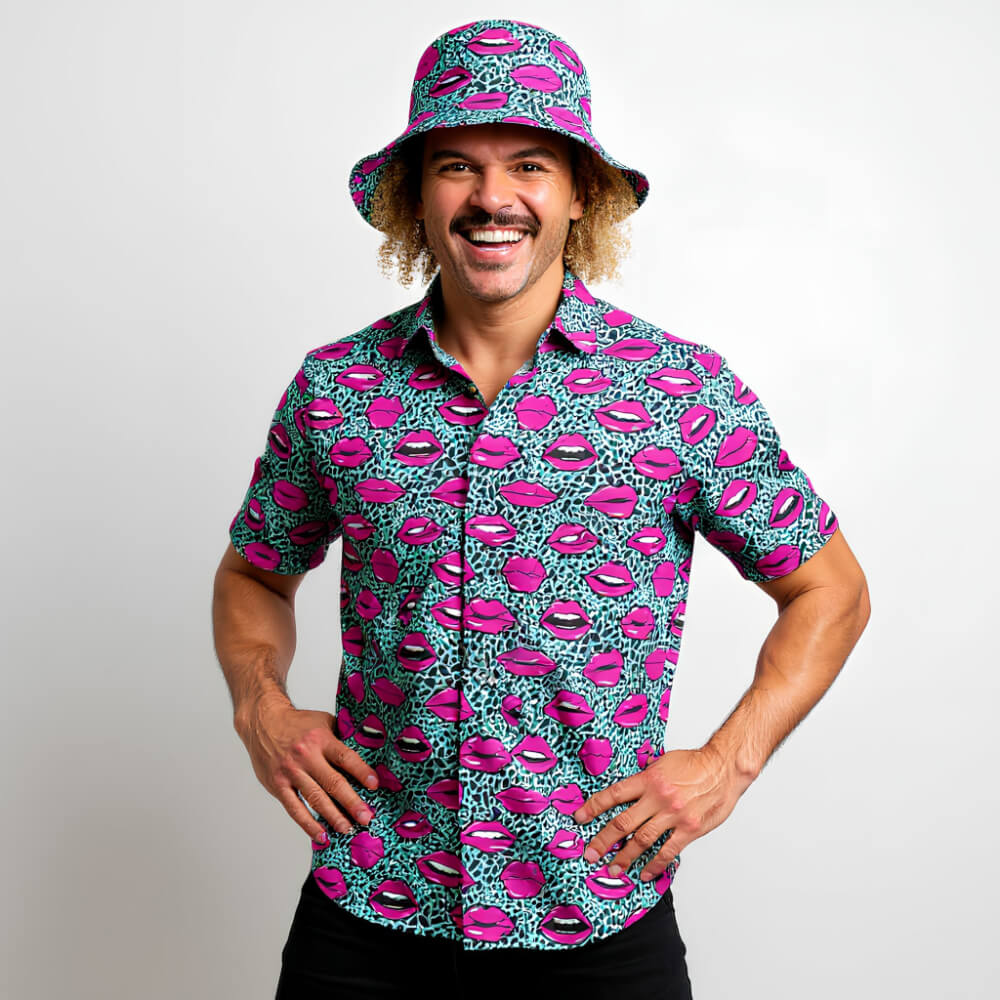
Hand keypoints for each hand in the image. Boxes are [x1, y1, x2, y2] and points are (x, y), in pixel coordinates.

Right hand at [236, 696, 379, 843]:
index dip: (361, 772)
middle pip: (333, 782)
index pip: (345, 757)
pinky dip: (308, 824)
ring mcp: (291, 772)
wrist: (264, 722)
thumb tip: (367, 755)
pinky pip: (295, 809)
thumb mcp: (322, 722)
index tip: (374, 785)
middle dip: (351, 802)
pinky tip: (321, 835)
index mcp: (320, 739)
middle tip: (366, 817)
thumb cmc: (297, 723)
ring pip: (315, 799)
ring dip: (333, 817)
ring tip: (347, 829)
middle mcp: (306, 756)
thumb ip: (340, 739)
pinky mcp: (278, 785)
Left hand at [571, 746, 744, 882]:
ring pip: (642, 840)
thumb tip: (628, 793)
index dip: (594, 807)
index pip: (614, 795)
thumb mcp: (663, 764)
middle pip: (623, 822)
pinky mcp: (689, 829)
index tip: (580, 818)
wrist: (724, 768)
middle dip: (603, 840)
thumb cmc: (695, 764)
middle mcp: (658, 798)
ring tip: (613, 869)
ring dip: (625, 857)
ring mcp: (673, 815)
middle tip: (590, 854)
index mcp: (648, 780)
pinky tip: (645, 873)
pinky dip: (654, 865)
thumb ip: (645, 780)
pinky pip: (668, 851)